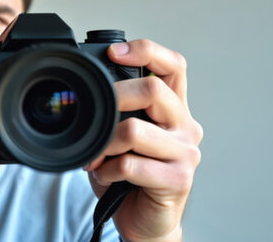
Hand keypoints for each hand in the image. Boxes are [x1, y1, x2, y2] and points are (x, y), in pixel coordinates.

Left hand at [84, 39, 202, 241]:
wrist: (144, 220)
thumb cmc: (129, 175)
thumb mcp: (122, 135)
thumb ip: (117, 111)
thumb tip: (86, 88)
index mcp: (174, 108)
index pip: (173, 65)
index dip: (146, 51)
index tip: (113, 53)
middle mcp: (185, 126)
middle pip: (154, 90)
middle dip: (114, 98)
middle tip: (93, 115)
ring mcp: (186, 153)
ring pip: (134, 130)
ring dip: (104, 144)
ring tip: (95, 156)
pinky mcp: (178, 179)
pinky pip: (130, 164)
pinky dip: (107, 170)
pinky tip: (105, 175)